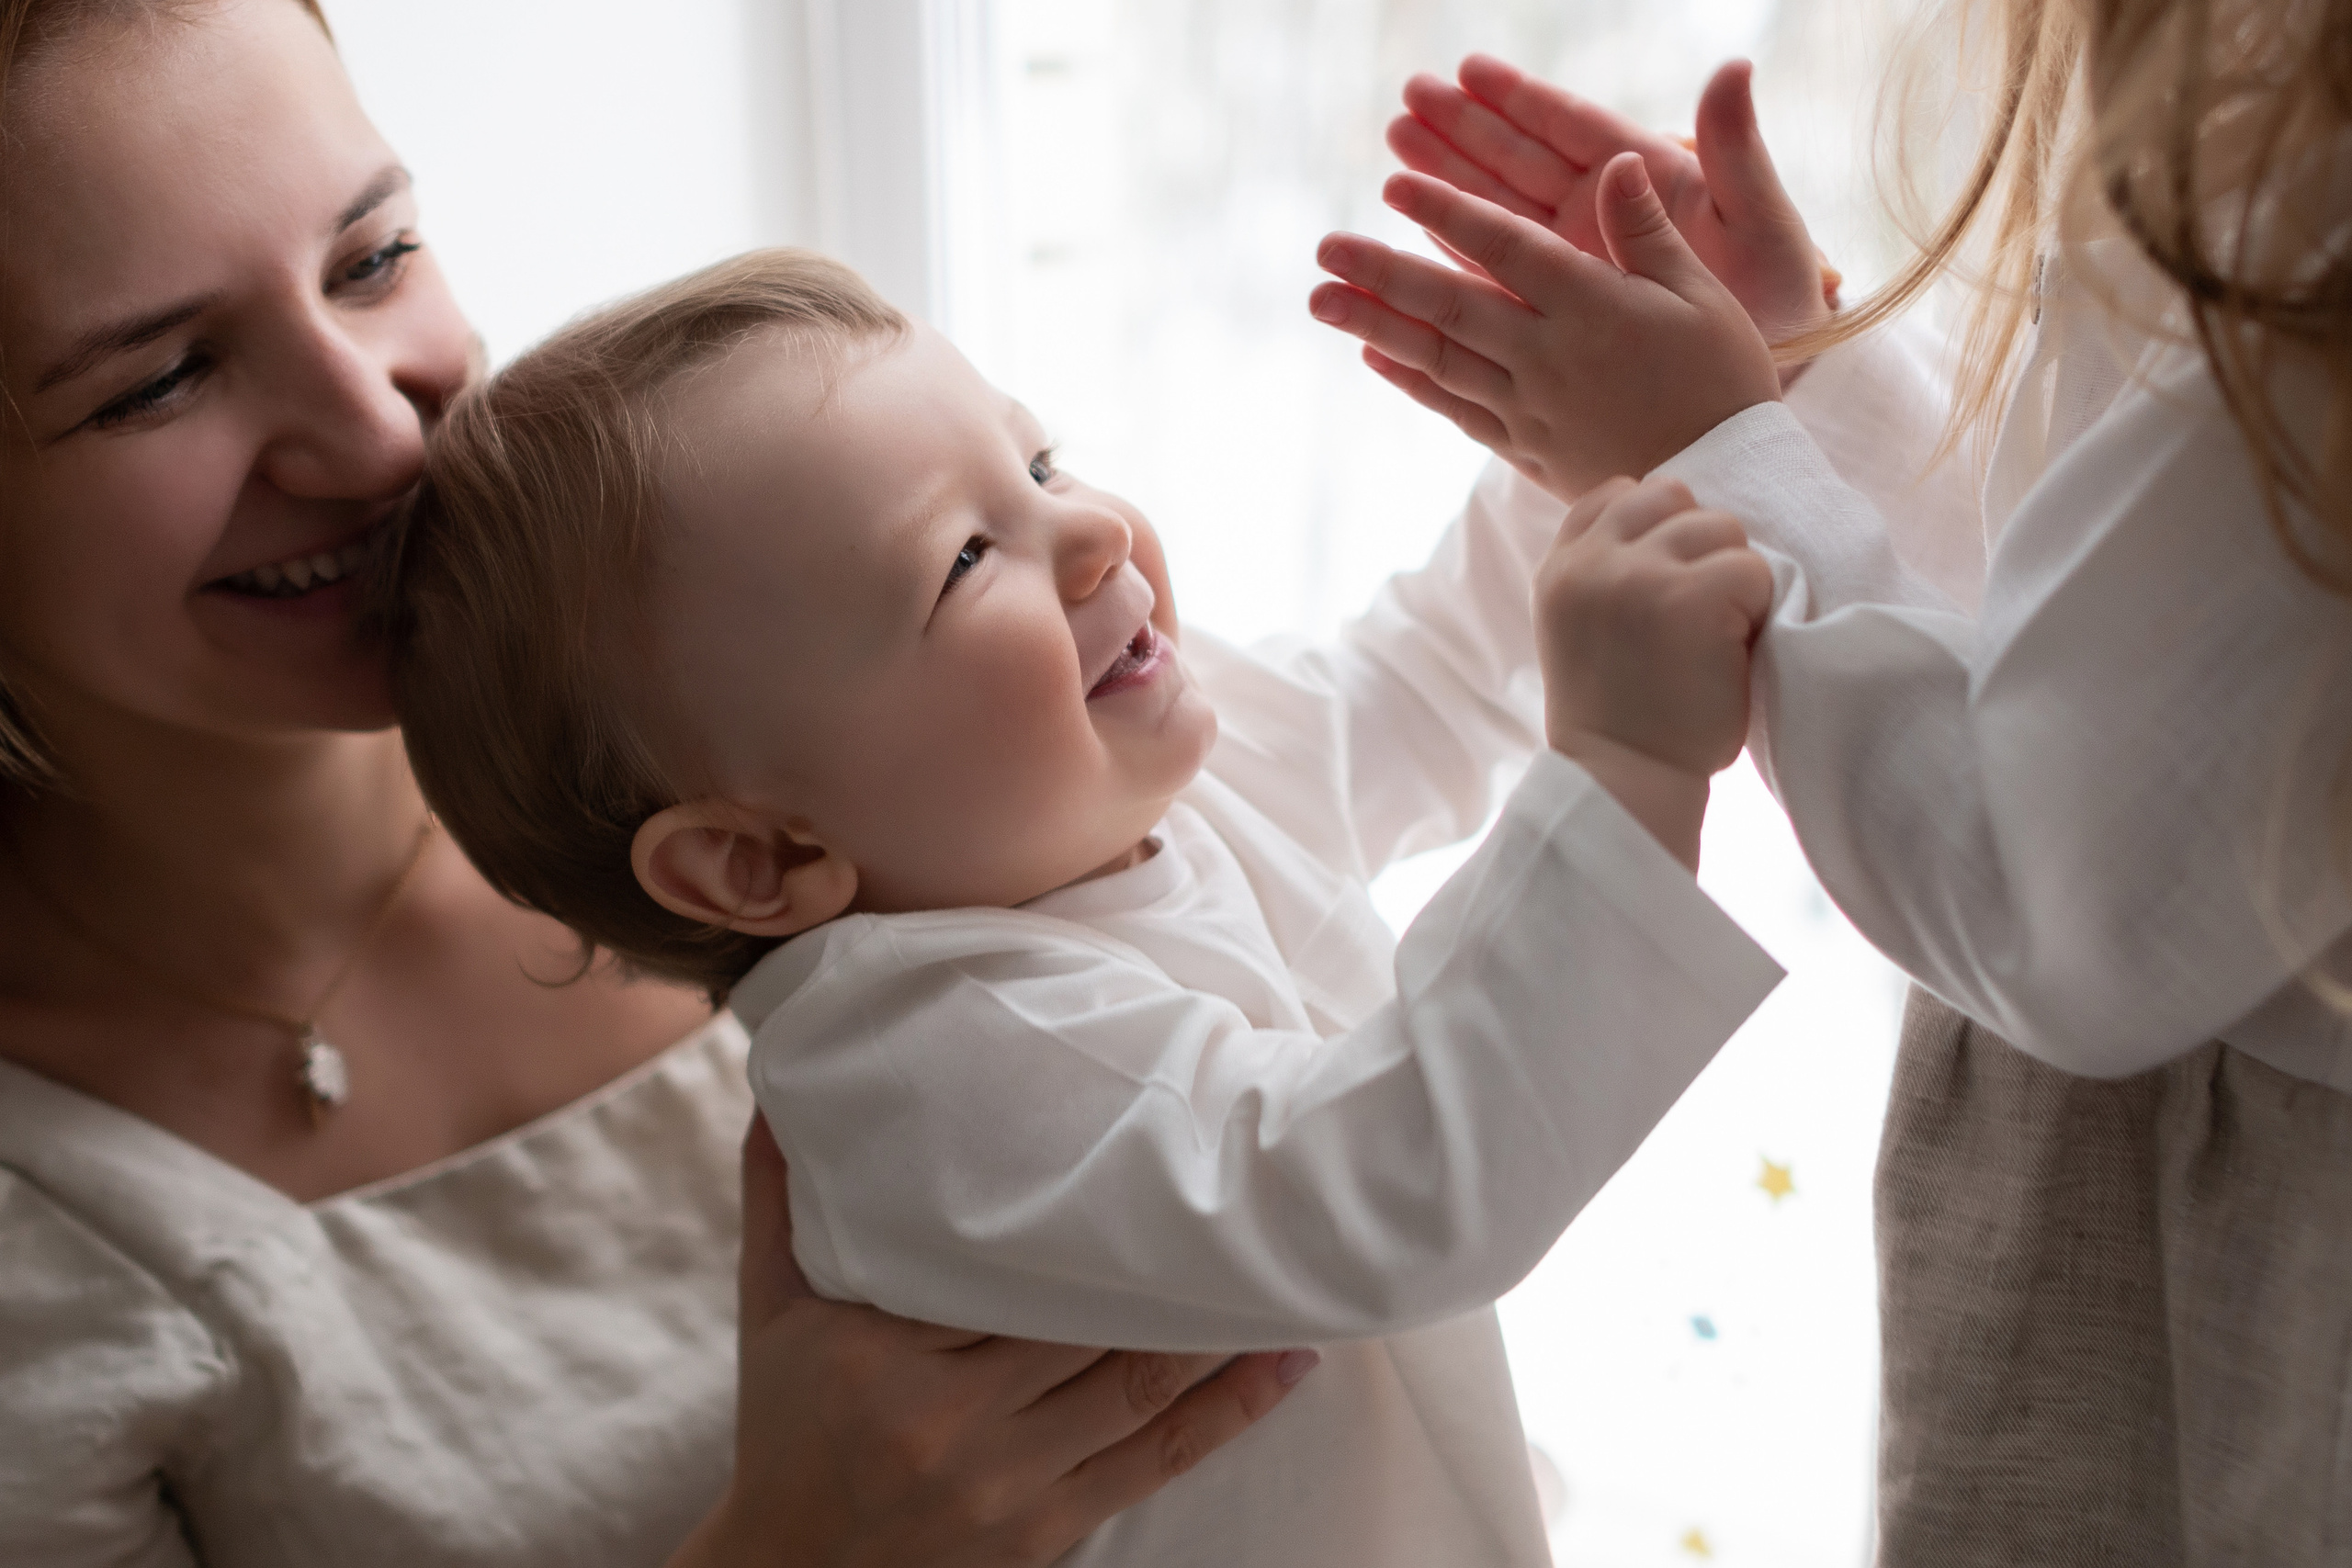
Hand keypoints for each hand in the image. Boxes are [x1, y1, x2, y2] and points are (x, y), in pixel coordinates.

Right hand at [672, 1117, 1314, 1567]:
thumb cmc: (785, 1427)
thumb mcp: (768, 1311)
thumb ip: (781, 1197)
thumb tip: (787, 1088)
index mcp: (883, 1355)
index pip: (1001, 1267)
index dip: (1081, 1209)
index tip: (1139, 1142)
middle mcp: (951, 1420)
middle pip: (1084, 1320)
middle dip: (1162, 1255)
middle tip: (1234, 1181)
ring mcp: (1007, 1481)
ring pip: (1138, 1383)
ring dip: (1217, 1322)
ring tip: (1281, 1258)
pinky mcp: (1049, 1528)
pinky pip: (1161, 1460)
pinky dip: (1233, 1408)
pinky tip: (1286, 1361)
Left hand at [1310, 155, 1780, 502]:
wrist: (1724, 487)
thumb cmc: (1723, 380)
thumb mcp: (1703, 294)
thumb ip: (1648, 230)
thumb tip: (1616, 162)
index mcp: (1593, 307)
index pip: (1504, 249)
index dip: (1446, 214)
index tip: (1395, 185)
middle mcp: (1548, 357)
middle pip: (1450, 305)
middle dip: (1381, 273)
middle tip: (1323, 247)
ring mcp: (1530, 407)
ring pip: (1439, 358)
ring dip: (1375, 324)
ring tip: (1321, 299)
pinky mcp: (1525, 447)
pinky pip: (1455, 408)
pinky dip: (1412, 380)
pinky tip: (1373, 354)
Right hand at [1388, 56, 1834, 348]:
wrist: (1769, 391)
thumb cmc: (1783, 300)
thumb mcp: (1763, 223)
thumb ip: (1735, 151)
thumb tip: (1732, 70)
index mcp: (1652, 181)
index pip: (1573, 128)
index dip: (1520, 99)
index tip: (1467, 72)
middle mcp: (1606, 217)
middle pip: (1522, 163)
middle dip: (1464, 133)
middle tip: (1407, 103)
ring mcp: (1582, 264)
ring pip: (1501, 215)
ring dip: (1449, 186)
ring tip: (1395, 155)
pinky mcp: (1565, 312)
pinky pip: (1500, 278)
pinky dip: (1460, 257)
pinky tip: (1418, 238)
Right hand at [1534, 476, 1774, 868]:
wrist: (1624, 782)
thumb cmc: (1620, 717)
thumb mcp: (1583, 629)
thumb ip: (1606, 573)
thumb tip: (1673, 522)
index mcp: (1559, 569)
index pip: (1616, 493)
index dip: (1655, 527)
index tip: (1665, 583)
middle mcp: (1590, 563)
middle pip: (1673, 496)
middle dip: (1698, 545)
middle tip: (1698, 615)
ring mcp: (1637, 575)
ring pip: (1720, 527)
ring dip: (1732, 577)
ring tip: (1713, 638)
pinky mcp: (1690, 597)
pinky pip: (1752, 569)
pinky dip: (1756, 610)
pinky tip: (1729, 654)